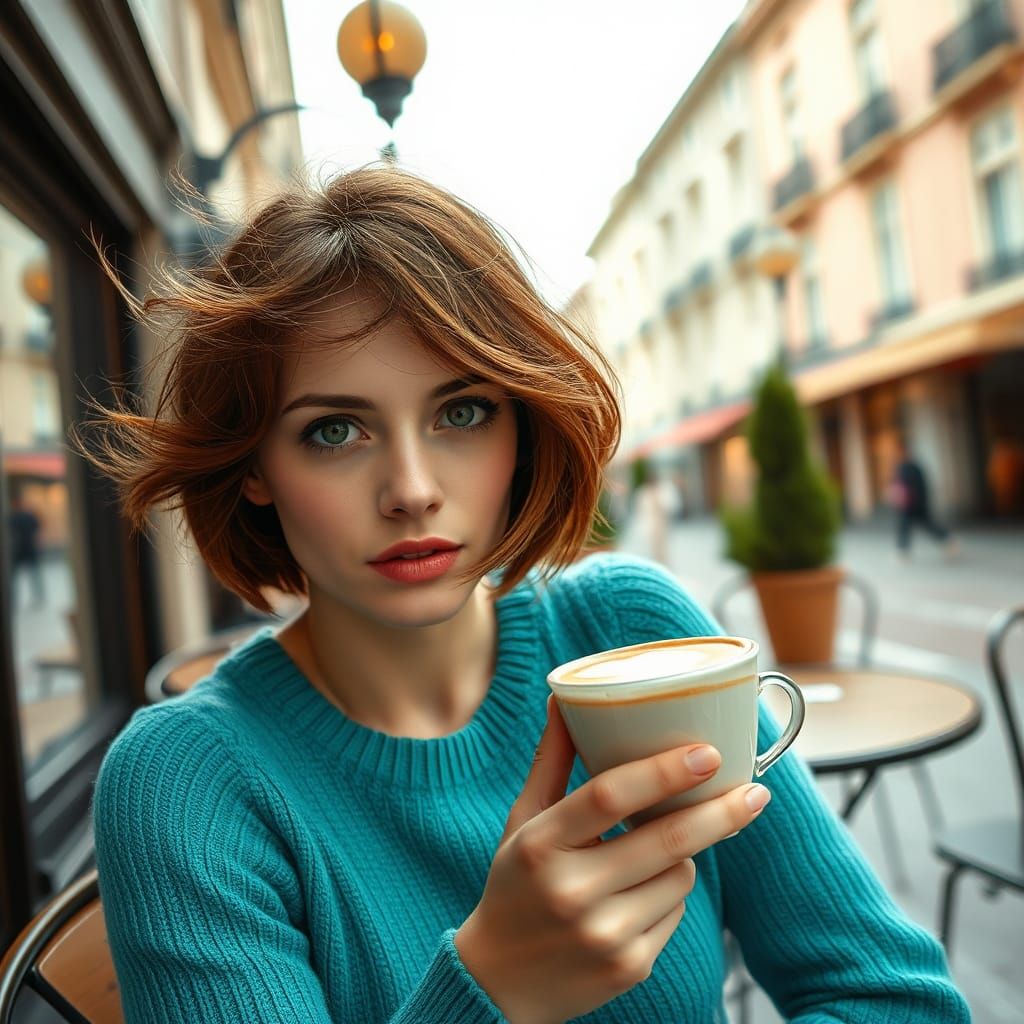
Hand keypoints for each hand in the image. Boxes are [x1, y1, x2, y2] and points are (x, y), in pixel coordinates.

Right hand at [454, 696, 770, 1023]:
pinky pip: (677, 912)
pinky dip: (669, 894)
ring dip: (681, 856)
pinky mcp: (630, 967)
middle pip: (666, 839)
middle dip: (721, 812)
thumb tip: (563, 698)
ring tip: (644, 856)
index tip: (708, 752)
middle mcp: (572, 890)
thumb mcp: (523, 822)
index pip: (609, 795)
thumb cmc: (515, 885)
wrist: (497, 985)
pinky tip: (635, 898)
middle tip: (756, 791)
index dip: (664, 771)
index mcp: (542, 844)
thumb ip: (551, 761)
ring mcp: (604, 934)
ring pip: (680, 875)